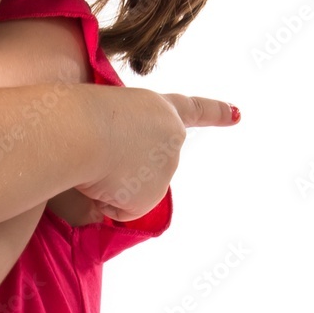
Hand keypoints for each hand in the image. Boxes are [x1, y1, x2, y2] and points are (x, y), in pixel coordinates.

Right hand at [74, 90, 238, 221]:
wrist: (76, 130)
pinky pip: (119, 206)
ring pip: (130, 184)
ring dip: (108, 179)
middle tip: (97, 146)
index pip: (192, 109)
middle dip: (121, 162)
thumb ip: (121, 146)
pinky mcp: (153, 196)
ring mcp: (166, 168)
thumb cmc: (76, 115)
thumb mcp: (103, 117)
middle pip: (146, 160)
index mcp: (158, 106)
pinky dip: (104, 199)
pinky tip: (96, 181)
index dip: (215, 111)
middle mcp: (171, 136)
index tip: (237, 113)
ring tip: (93, 157)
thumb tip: (116, 197)